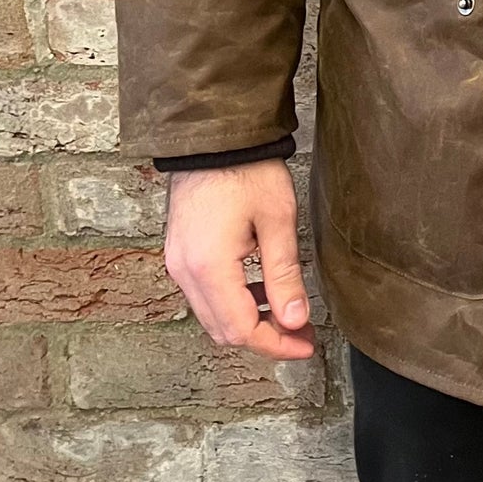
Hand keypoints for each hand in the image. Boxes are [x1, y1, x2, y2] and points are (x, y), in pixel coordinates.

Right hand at [163, 158, 315, 362]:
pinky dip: (232, 302)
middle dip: (264, 337)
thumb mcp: (277, 220)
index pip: (241, 329)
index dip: (276, 344)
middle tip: (301, 334)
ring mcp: (177, 262)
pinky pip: (204, 294)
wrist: (213, 136)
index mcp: (208, 267)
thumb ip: (285, 275)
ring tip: (287, 313)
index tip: (305, 345)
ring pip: (211, 315)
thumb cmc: (247, 171)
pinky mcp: (179, 252)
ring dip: (248, 321)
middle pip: (222, 330)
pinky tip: (260, 290)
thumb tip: (297, 320)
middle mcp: (184, 271)